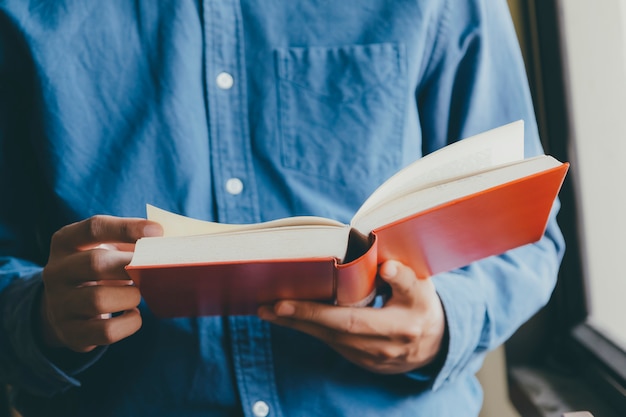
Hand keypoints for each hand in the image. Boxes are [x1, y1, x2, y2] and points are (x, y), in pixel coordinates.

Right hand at [40, 215, 162, 352]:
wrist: (65, 308)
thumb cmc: (97, 270)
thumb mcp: (104, 249)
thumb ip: (130, 241)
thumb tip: (166, 243)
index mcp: (65, 242)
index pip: (94, 228)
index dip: (127, 228)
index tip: (157, 231)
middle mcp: (56, 271)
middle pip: (95, 263)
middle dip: (131, 265)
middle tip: (152, 269)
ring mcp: (59, 304)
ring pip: (98, 300)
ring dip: (130, 296)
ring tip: (139, 294)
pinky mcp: (70, 333)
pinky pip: (106, 331)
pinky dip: (129, 324)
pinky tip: (134, 314)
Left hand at [258, 260, 446, 373]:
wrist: (428, 345)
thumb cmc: (416, 302)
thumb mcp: (418, 282)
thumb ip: (400, 271)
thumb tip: (377, 256)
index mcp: (418, 305)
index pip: (409, 288)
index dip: (398, 278)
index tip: (388, 269)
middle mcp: (399, 333)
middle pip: (354, 323)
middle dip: (314, 314)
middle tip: (279, 304)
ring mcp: (380, 352)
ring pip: (335, 337)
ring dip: (299, 323)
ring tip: (267, 310)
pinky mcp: (364, 360)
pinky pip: (331, 342)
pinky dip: (307, 328)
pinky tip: (284, 317)